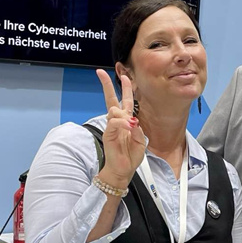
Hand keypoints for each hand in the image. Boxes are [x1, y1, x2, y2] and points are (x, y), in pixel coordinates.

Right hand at [96, 69, 145, 187]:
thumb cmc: (131, 156)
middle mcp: (117, 121)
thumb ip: (138, 130)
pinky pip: (113, 122)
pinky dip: (122, 123)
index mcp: (126, 121)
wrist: (123, 169)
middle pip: (111, 99)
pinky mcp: (108, 134)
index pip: (125, 101)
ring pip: (113, 110)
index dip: (126, 89)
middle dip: (107, 85)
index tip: (125, 76)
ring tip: (130, 125)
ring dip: (123, 114)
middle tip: (100, 73)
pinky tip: (128, 126)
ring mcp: (112, 127)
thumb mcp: (141, 141)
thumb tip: (132, 121)